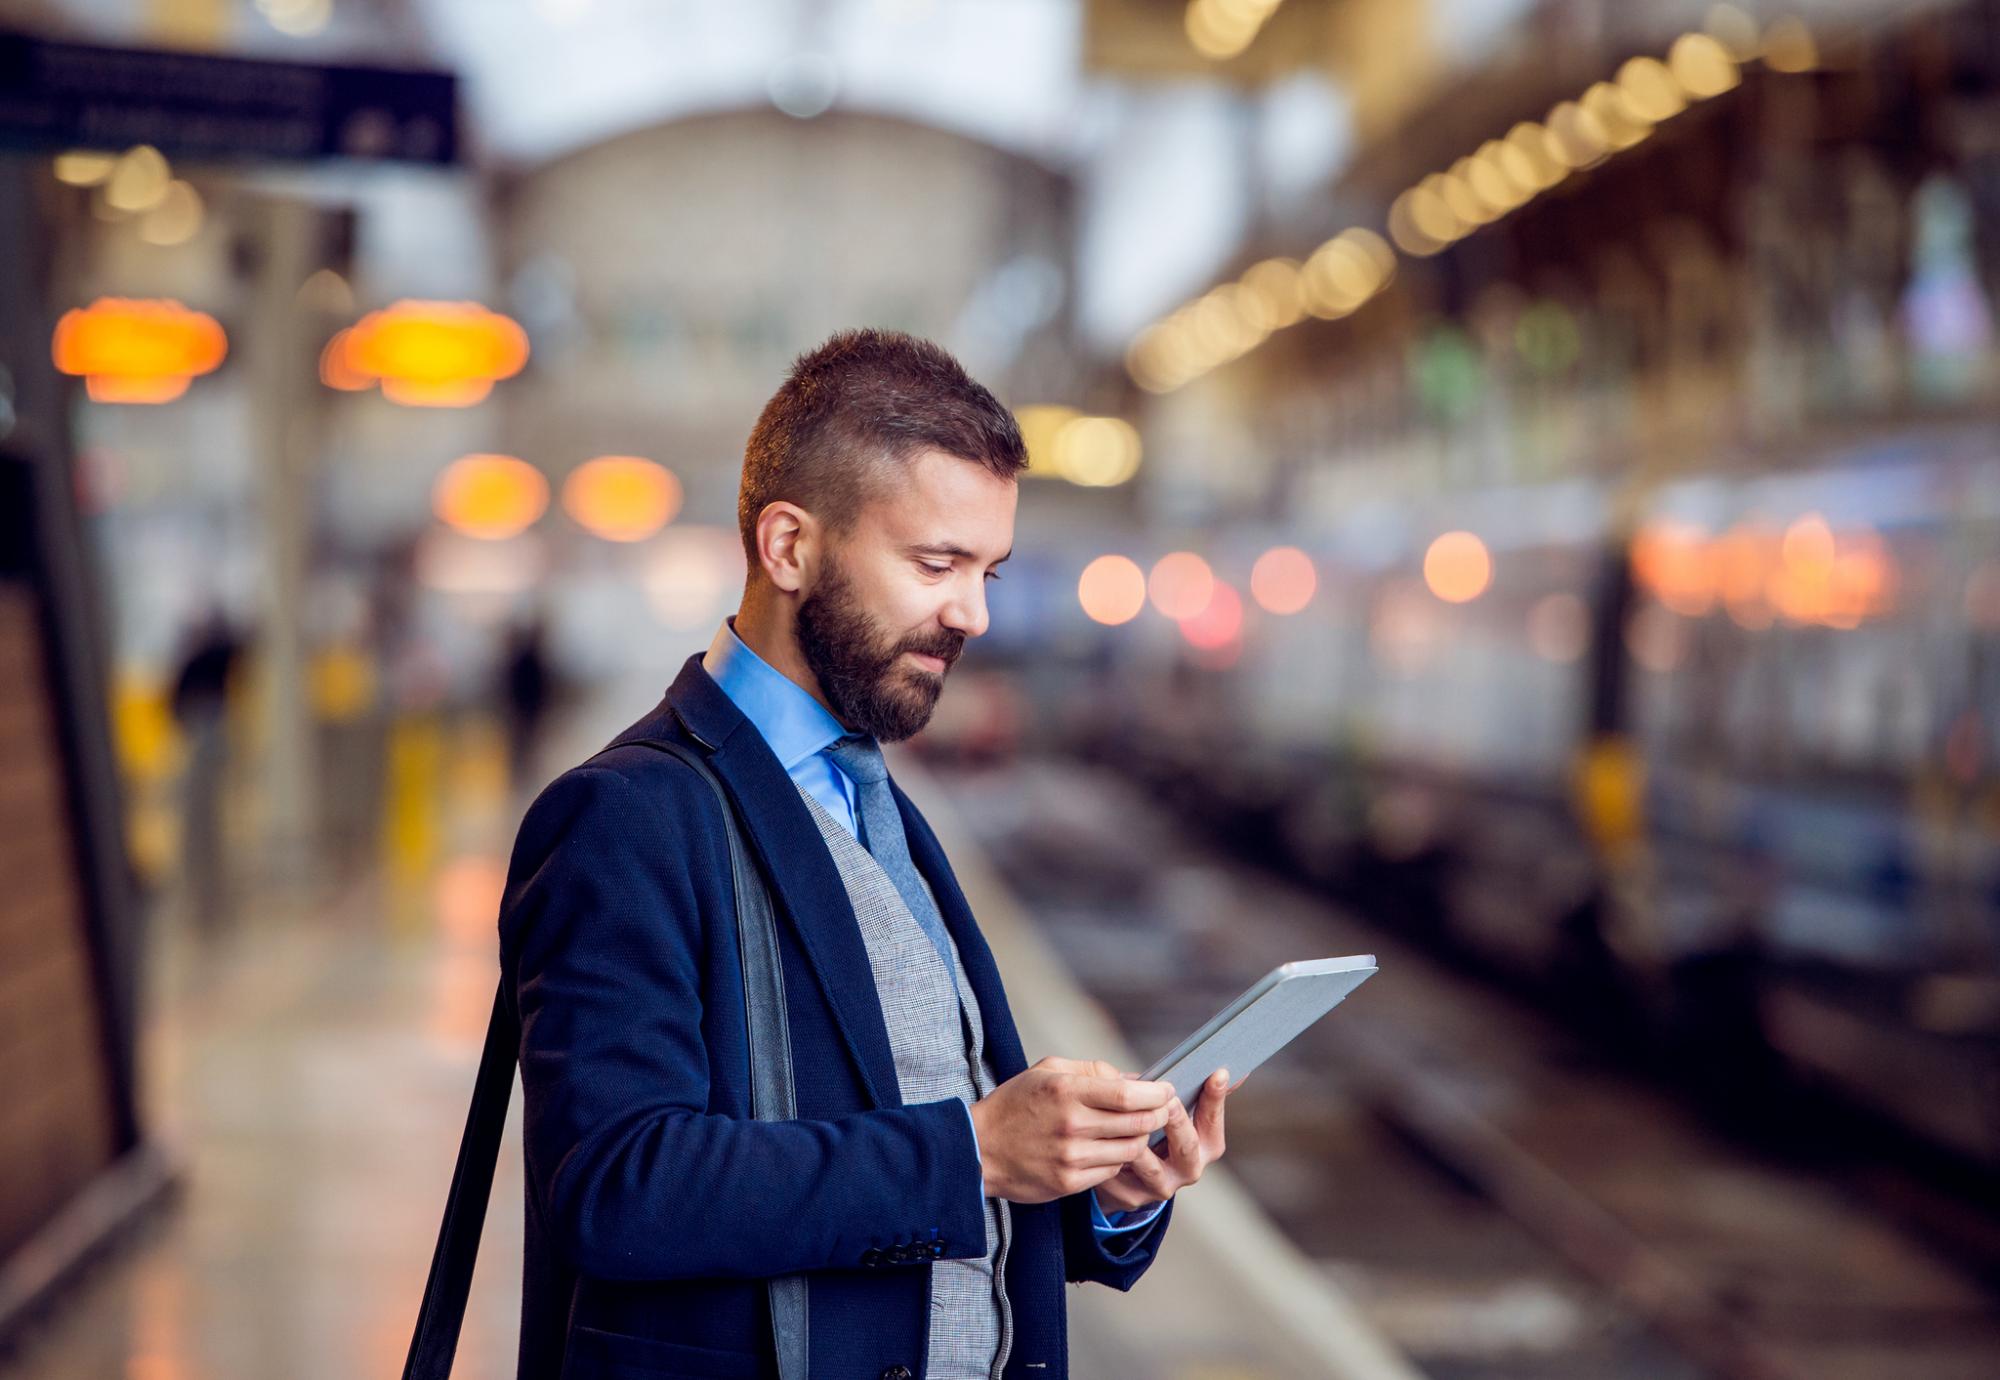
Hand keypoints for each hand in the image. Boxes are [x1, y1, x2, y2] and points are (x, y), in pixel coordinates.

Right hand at [969, 1056, 1174, 1203]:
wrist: (979, 1149)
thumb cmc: (1015, 1104)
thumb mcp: (1047, 1071)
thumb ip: (1092, 1071)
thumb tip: (1134, 1079)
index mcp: (1066, 1092)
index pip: (1127, 1095)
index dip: (1155, 1093)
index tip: (1166, 1090)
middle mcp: (1071, 1125)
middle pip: (1136, 1124)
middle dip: (1158, 1116)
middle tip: (1163, 1110)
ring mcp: (1071, 1157)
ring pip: (1130, 1150)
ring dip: (1141, 1139)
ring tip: (1137, 1129)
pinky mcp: (1069, 1182)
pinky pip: (1112, 1171)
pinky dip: (1120, 1159)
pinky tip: (1112, 1149)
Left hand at [1091, 1068, 1239, 1216]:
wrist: (1127, 1176)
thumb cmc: (1154, 1130)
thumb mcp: (1175, 1109)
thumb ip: (1195, 1091)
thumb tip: (1224, 1067)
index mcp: (1204, 1146)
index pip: (1213, 1121)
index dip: (1216, 1099)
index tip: (1217, 1074)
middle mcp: (1188, 1169)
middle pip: (1187, 1146)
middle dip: (1177, 1122)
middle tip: (1168, 1100)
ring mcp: (1161, 1186)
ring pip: (1151, 1167)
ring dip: (1139, 1143)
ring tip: (1129, 1122)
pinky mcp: (1132, 1196)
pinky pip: (1120, 1176)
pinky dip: (1112, 1158)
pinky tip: (1101, 1142)